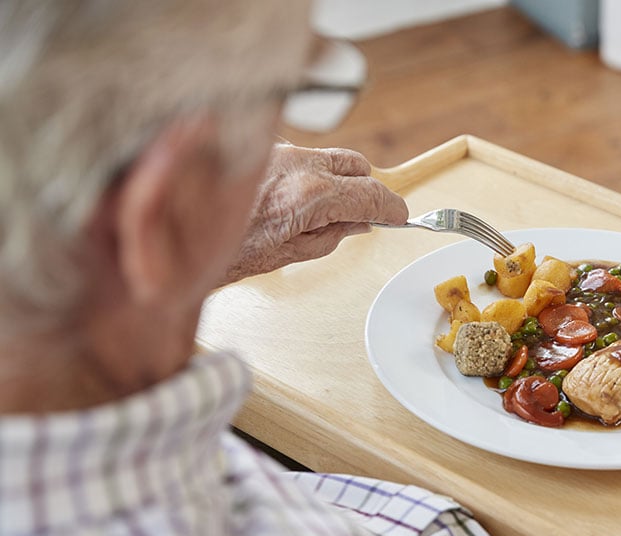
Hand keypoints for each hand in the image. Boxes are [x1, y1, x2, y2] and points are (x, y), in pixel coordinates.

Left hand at [224, 144, 408, 282]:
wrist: (175, 236)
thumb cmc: (226, 252)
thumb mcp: (291, 255)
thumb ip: (334, 235)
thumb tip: (359, 224)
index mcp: (311, 196)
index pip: (371, 194)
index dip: (391, 207)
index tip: (399, 216)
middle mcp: (298, 165)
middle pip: (357, 165)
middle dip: (366, 187)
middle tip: (363, 213)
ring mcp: (278, 152)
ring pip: (329, 156)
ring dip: (336, 178)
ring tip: (323, 209)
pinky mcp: (260, 148)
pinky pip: (298, 155)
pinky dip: (305, 173)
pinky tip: (289, 197)